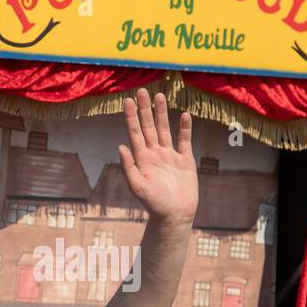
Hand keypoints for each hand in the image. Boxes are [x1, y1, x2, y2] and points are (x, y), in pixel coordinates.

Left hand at [118, 89, 197, 223]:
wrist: (174, 216)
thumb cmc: (154, 204)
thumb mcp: (137, 187)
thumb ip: (129, 167)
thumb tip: (121, 146)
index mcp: (142, 158)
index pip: (134, 132)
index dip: (131, 116)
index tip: (127, 100)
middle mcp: (155, 154)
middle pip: (149, 126)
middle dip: (145, 109)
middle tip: (142, 91)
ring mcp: (170, 156)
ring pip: (165, 129)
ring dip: (162, 113)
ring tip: (160, 96)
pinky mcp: (185, 161)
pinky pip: (185, 141)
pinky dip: (185, 128)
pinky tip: (184, 115)